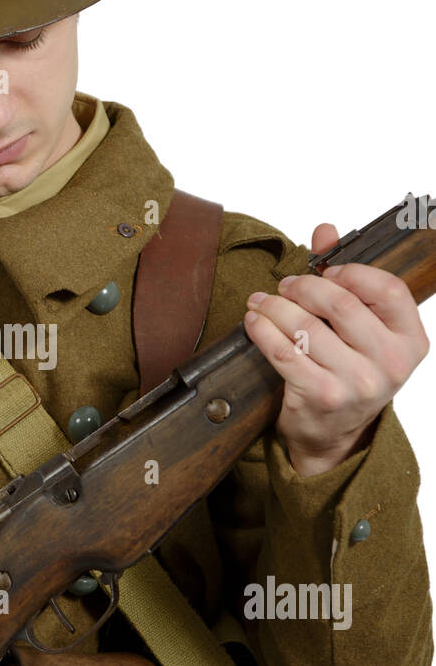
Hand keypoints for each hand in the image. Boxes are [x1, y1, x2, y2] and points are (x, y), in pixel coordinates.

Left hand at [243, 223, 429, 476]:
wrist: (333, 433)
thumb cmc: (350, 371)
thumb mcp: (362, 330)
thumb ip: (347, 278)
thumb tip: (325, 231)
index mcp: (411, 341)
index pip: (389, 290)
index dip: (353, 272)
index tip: (327, 270)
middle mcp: (390, 364)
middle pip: (341, 304)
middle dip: (303, 286)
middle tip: (285, 285)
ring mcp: (357, 383)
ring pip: (306, 327)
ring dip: (275, 307)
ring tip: (261, 301)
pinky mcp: (321, 396)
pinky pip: (284, 352)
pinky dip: (263, 331)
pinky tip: (254, 322)